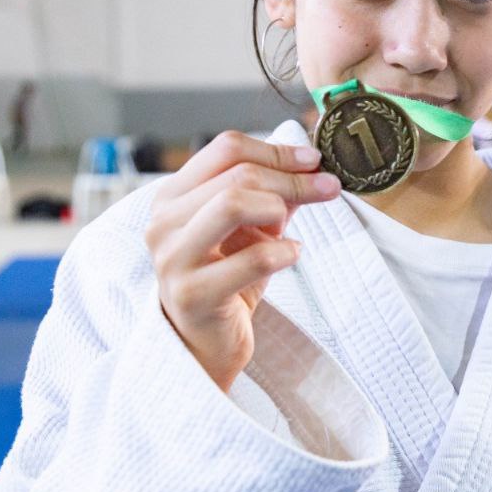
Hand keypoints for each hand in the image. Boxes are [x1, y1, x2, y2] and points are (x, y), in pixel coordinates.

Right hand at [145, 131, 340, 392]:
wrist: (207, 343)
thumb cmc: (227, 278)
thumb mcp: (250, 227)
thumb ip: (273, 193)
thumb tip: (312, 164)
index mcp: (174, 196)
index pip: (226, 148)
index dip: (276, 150)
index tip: (314, 160)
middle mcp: (164, 222)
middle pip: (237, 176)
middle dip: (292, 179)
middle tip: (327, 187)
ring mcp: (173, 258)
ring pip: (233, 205)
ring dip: (278, 207)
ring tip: (289, 228)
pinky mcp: (192, 295)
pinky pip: (252, 258)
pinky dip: (283, 252)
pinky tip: (291, 255)